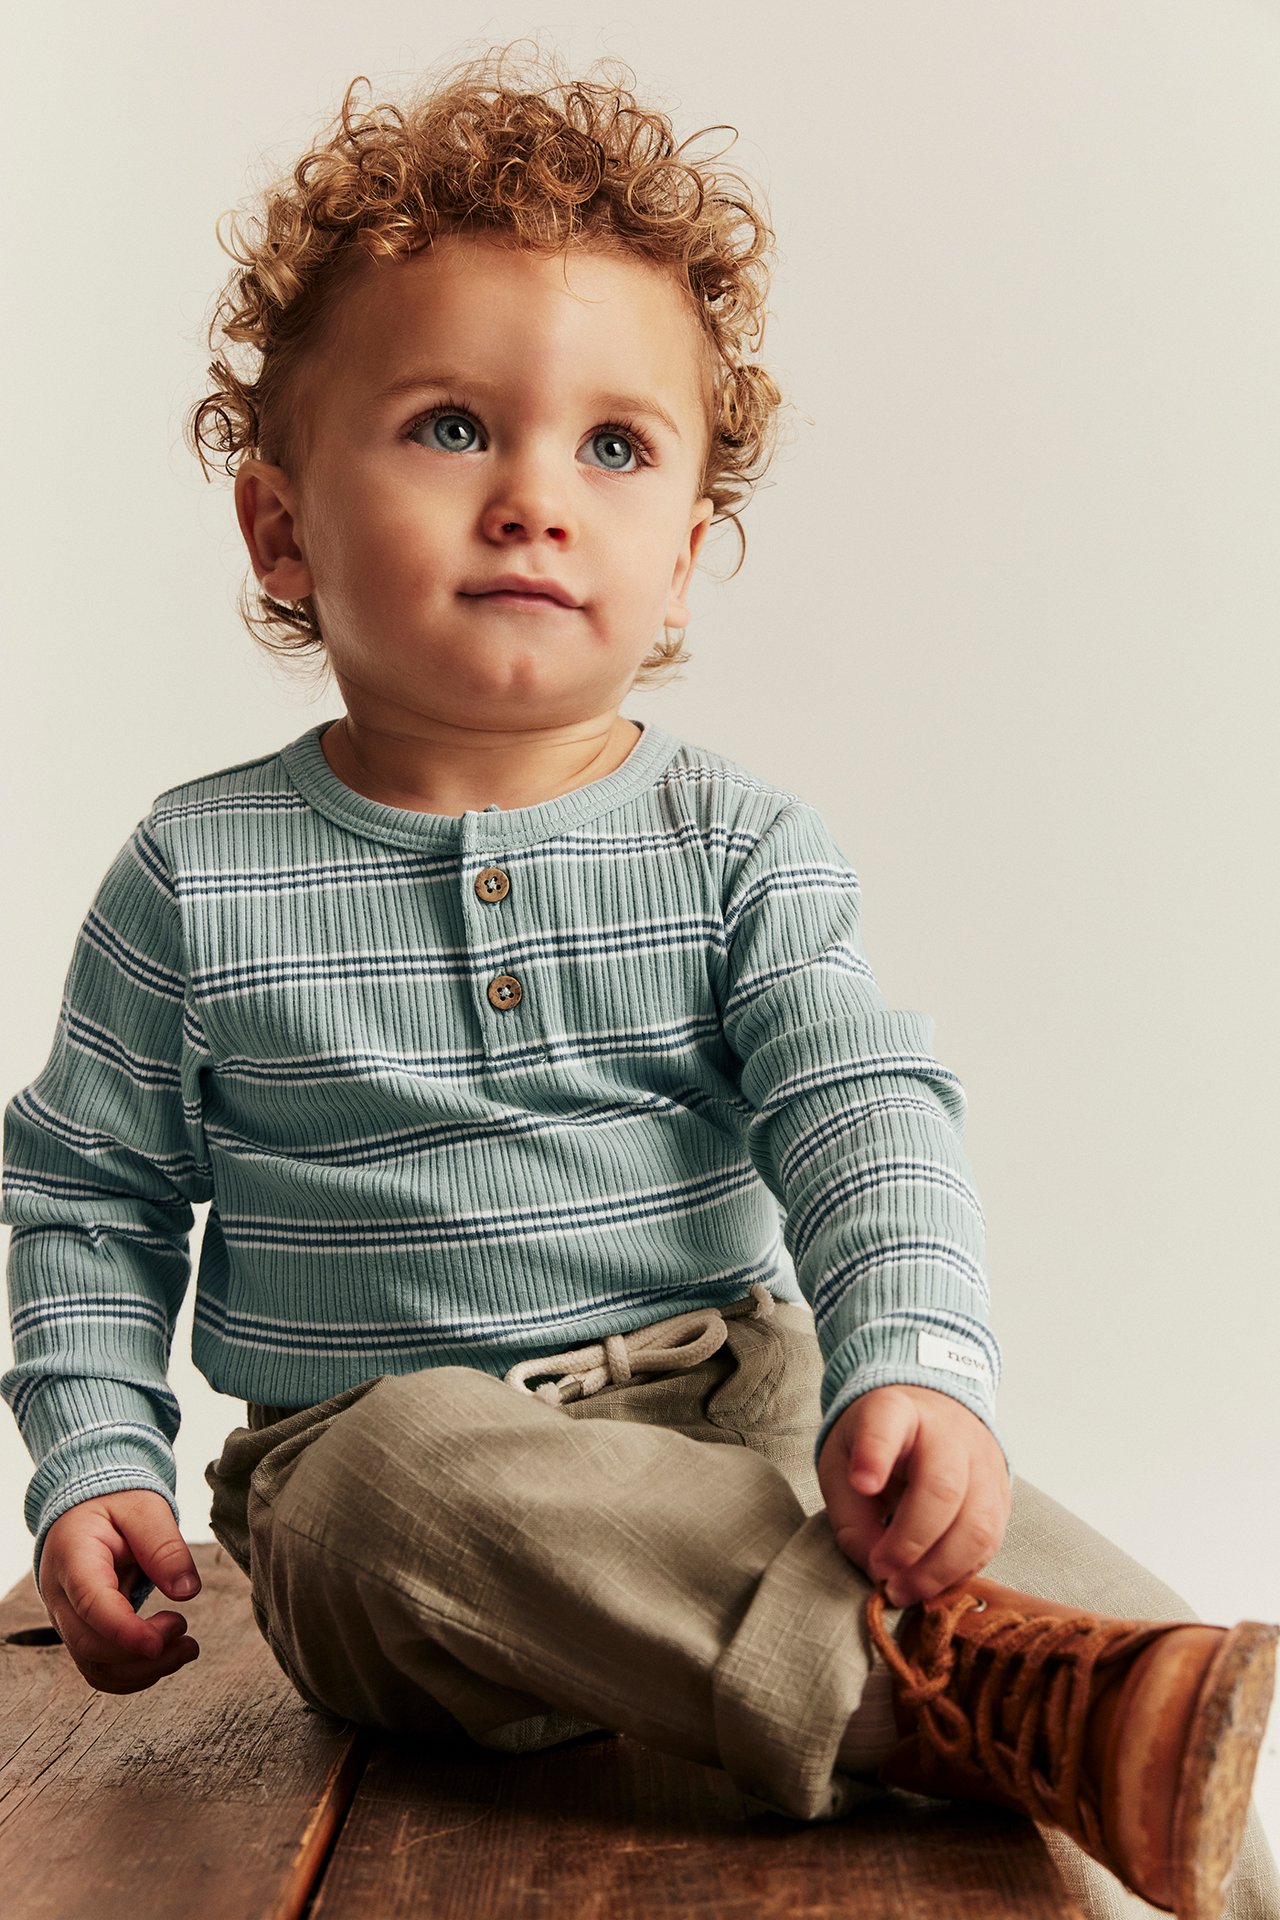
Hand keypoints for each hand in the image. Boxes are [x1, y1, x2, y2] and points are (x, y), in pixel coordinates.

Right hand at [39, 1490, 202, 1693]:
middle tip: (187, 1637)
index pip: (91, 1605)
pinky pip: (100, 1666)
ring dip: (143, 1671)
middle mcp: (60, 1596)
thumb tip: (187, 1591)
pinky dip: (134, 1672)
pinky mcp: (82, 1631)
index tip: (162, 1642)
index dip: (125, 1632)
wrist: (88, 1508)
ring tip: (186, 1650)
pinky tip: (166, 1655)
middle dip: (142, 1655)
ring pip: (94, 1666)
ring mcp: (68, 1618)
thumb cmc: (114, 1504)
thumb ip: (164, 1546)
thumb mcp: (144, 1509)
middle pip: (90, 1646)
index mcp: (72, 1557)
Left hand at [817, 1384, 1010, 1606]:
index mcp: (896, 1410)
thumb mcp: (843, 1465)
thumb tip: (876, 1570)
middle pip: (943, 1488)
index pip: (888, 1423)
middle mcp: (948, 1432)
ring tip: (903, 1590)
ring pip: (978, 1525)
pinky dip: (959, 1572)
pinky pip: (990, 1543)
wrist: (931, 1416)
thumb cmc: (881, 1446)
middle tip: (881, 1572)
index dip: (875, 1454)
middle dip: (911, 1542)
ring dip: (939, 1570)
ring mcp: (983, 1463)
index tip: (861, 1483)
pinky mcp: (1002, 1494)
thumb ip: (851, 1518)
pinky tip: (930, 1582)